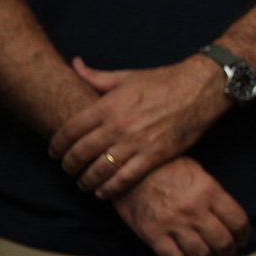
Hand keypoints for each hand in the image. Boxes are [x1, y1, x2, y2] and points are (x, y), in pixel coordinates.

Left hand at [50, 55, 231, 197]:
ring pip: (99, 170)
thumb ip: (96, 76)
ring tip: (83, 183)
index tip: (54, 153)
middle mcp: (118, 126)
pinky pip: (124, 179)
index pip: (69, 131)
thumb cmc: (164, 81)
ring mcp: (136, 142)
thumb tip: (75, 64)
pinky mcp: (155, 155)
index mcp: (107, 105)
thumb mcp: (127, 75)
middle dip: (68, 166)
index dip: (56, 146)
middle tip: (68, 170)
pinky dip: (109, 189)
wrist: (201, 89)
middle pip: (80, 153)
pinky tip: (103, 192)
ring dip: (86, 180)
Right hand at [111, 156, 250, 255]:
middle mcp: (194, 209)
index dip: (244, 234)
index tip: (241, 238)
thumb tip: (229, 219)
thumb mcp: (199, 173)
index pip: (238, 221)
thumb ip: (214, 196)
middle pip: (223, 242)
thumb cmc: (167, 167)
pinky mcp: (153, 234)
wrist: (130, 168)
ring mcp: (173, 223)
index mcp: (209, 191)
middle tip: (227, 252)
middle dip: (228, 251)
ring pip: (202, 254)